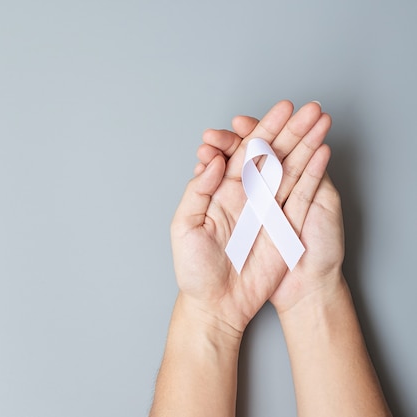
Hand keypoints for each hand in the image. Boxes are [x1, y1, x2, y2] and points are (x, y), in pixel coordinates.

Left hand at [172, 100, 331, 333]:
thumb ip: (197, 192)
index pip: (244, 153)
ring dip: (305, 144)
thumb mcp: (184, 228)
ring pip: (289, 169)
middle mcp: (247, 195)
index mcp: (222, 191)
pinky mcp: (284, 227)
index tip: (276, 111)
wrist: (217, 305)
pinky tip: (323, 152)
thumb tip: (213, 162)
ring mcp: (268, 210)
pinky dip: (313, 173)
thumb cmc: (194, 271)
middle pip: (271, 155)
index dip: (260, 131)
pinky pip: (301, 195)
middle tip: (305, 108)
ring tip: (321, 120)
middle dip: (289, 130)